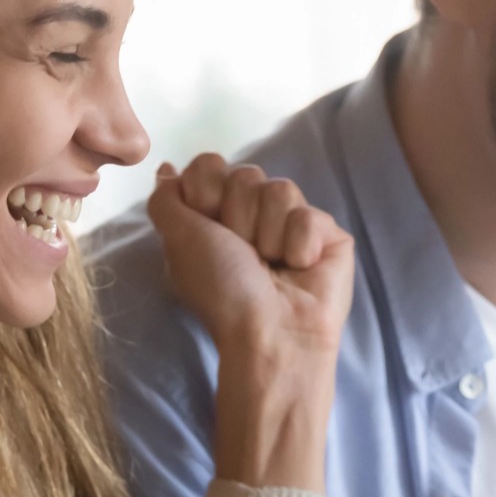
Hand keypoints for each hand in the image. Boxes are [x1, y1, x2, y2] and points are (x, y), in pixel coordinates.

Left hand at [147, 155, 355, 490]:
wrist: (271, 332)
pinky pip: (310, 215)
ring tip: (272, 266)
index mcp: (216, 215)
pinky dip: (299, 246)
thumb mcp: (178, 240)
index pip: (211, 164)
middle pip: (246, 173)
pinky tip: (299, 270)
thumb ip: (166, 198)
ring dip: (268, 234)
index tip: (208, 226)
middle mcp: (254, 215)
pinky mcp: (329, 236)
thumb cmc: (223, 292)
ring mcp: (293, 223)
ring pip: (281, 189)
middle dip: (239, 216)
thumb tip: (166, 170)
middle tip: (244, 254)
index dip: (206, 190)